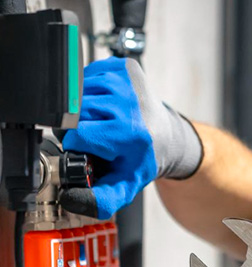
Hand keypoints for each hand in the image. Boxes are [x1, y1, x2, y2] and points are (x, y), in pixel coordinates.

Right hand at [60, 57, 202, 219]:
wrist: (167, 137)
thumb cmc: (142, 160)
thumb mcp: (124, 186)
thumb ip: (99, 200)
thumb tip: (70, 199)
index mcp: (129, 132)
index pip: (78, 134)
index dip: (75, 145)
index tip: (87, 150)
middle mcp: (129, 102)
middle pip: (76, 113)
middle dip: (77, 127)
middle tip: (95, 137)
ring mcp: (126, 80)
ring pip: (79, 93)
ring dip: (82, 109)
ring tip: (101, 122)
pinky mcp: (123, 66)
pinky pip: (88, 76)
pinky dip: (90, 92)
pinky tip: (105, 105)